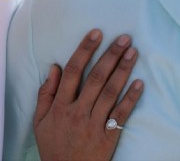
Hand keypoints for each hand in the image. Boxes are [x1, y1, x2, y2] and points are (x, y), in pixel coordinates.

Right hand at [33, 29, 142, 160]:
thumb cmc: (53, 146)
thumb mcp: (40, 120)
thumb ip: (46, 93)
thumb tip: (54, 68)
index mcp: (60, 105)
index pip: (73, 71)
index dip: (85, 50)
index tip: (96, 34)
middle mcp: (77, 111)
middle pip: (96, 78)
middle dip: (110, 55)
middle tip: (124, 38)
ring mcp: (94, 124)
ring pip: (110, 92)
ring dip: (123, 70)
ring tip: (133, 52)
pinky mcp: (108, 136)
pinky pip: (121, 114)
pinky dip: (131, 98)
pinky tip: (139, 83)